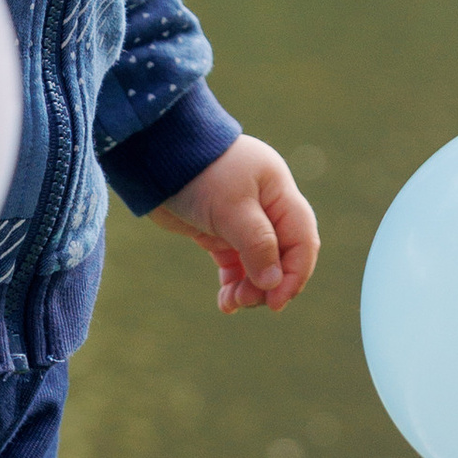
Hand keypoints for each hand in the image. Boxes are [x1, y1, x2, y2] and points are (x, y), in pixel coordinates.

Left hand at [155, 136, 318, 316]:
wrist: (156, 155)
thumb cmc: (201, 173)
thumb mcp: (232, 207)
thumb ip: (257, 244)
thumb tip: (274, 283)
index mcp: (278, 192)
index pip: (301, 239)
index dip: (295, 274)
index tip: (276, 302)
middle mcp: (265, 206)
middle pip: (281, 255)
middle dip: (267, 284)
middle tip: (246, 301)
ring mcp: (241, 219)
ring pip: (257, 263)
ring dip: (249, 287)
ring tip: (231, 302)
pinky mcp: (217, 229)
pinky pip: (234, 262)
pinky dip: (233, 281)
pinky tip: (225, 300)